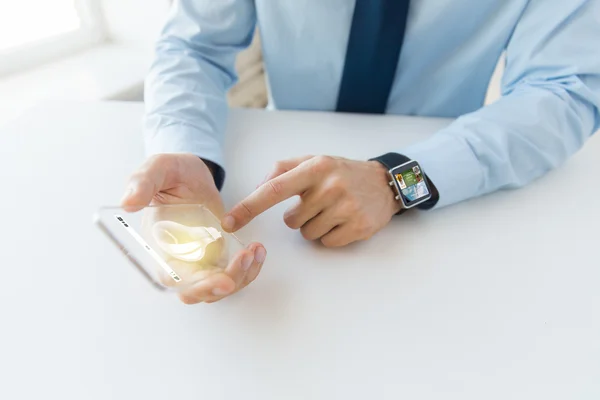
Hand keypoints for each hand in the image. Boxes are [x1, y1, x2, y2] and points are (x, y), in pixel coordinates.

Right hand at [121, 153, 266, 303]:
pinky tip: (257, 250)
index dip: (197, 285)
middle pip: (198, 291)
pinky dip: (249, 269)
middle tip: (246, 260)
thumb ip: (143, 183)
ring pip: (219, 288)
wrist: (191, 173)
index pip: (174, 278)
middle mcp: (178, 259)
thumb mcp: (157, 168)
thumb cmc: (171, 172)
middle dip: (224, 285)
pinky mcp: (216, 256)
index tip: (223, 281)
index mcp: (159, 245)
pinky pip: (233, 275)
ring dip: (241, 276)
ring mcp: (198, 260)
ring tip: (255, 250)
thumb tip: (128, 202)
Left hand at [221, 155, 400, 246]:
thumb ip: (282, 170)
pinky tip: (343, 221)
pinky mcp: (358, 226)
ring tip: (332, 211)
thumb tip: (257, 189)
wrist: (383, 183)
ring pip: (308, 234)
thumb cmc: (341, 173)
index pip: (274, 189)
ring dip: (315, 226)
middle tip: (319, 203)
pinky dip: (330, 235)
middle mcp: (330, 186)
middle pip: (291, 220)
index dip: (249, 207)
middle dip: (299, 216)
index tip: (229, 222)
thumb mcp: (313, 162)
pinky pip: (326, 243)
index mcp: (315, 168)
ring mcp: (346, 207)